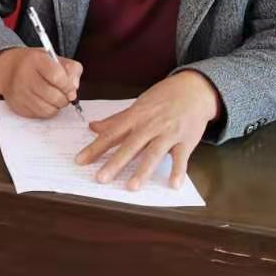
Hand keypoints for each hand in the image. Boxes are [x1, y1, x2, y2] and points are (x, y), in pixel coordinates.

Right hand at [0, 48, 82, 118]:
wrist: (8, 70)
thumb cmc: (34, 64)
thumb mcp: (54, 57)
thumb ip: (71, 69)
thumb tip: (74, 88)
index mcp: (36, 60)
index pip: (57, 76)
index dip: (68, 86)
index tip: (71, 89)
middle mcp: (25, 77)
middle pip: (53, 96)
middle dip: (64, 99)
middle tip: (65, 95)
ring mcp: (20, 93)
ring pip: (48, 109)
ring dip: (56, 106)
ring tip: (55, 98)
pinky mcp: (18, 106)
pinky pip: (40, 115)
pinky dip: (47, 111)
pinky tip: (45, 102)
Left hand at [76, 70, 221, 190]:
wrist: (194, 89)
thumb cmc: (164, 97)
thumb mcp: (139, 105)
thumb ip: (117, 119)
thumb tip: (93, 127)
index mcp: (136, 116)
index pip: (112, 133)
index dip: (95, 147)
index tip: (80, 160)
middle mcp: (151, 125)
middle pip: (130, 145)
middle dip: (115, 163)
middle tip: (101, 179)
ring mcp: (169, 133)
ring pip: (154, 153)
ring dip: (142, 170)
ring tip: (131, 187)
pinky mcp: (186, 140)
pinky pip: (181, 158)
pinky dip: (178, 171)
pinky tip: (173, 185)